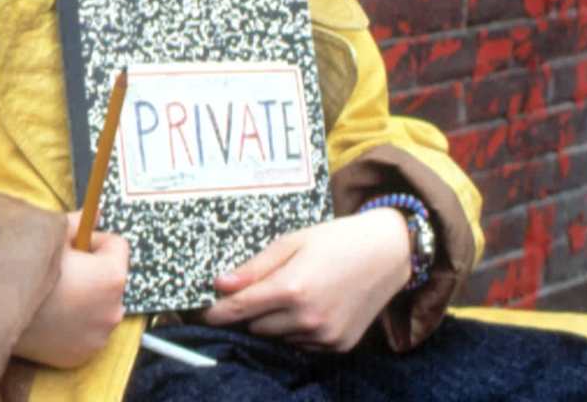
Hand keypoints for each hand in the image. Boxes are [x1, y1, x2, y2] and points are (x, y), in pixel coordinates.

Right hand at [14, 211, 129, 368]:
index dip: (93, 240)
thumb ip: (80, 222)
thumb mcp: (54, 236)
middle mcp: (114, 309)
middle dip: (93, 271)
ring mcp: (99, 337)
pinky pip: (87, 331)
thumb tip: (96, 212)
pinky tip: (52, 317)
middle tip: (63, 270)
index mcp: (112, 276)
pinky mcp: (83, 356)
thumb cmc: (29, 268)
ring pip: (100, 305)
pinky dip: (76, 324)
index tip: (73, 246)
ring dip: (87, 299)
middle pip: (111, 278)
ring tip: (55, 295)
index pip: (117, 245)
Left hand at [202, 208, 410, 351]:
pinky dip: (296, 330)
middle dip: (249, 311)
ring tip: (292, 291)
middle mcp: (308, 318)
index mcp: (292, 288)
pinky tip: (310, 305)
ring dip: (273, 321)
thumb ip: (255, 267)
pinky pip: (302, 344)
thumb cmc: (335, 239)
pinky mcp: (339, 346)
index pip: (239, 310)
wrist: (387, 252)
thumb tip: (220, 284)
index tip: (198, 313)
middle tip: (258, 288)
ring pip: (277, 338)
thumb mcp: (291, 242)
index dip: (215, 313)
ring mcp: (325, 336)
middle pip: (255, 326)